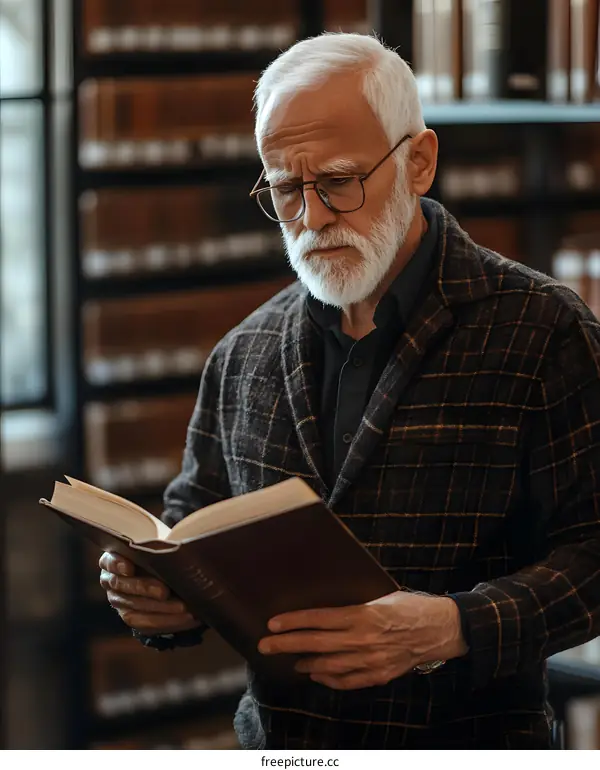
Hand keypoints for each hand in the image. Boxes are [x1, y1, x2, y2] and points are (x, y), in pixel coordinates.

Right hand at [99, 551, 201, 634]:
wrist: (165, 571)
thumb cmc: (160, 552)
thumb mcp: (157, 545)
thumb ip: (159, 546)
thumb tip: (176, 545)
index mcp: (113, 560)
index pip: (109, 562)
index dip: (117, 565)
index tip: (129, 567)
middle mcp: (112, 582)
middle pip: (122, 586)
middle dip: (144, 589)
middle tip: (165, 591)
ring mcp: (120, 601)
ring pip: (135, 608)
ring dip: (161, 610)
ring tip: (183, 608)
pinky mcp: (133, 617)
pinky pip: (146, 624)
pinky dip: (168, 622)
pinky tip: (187, 618)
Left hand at [258, 591, 467, 690]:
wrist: (439, 628)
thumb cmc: (408, 606)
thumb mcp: (379, 597)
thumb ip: (353, 606)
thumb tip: (324, 609)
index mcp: (362, 615)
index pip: (318, 619)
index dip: (293, 622)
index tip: (272, 623)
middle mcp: (363, 639)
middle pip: (315, 643)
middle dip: (286, 644)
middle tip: (265, 644)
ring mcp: (370, 660)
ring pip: (328, 665)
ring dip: (305, 663)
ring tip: (291, 660)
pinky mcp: (379, 675)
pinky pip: (347, 681)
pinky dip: (329, 679)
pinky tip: (317, 674)